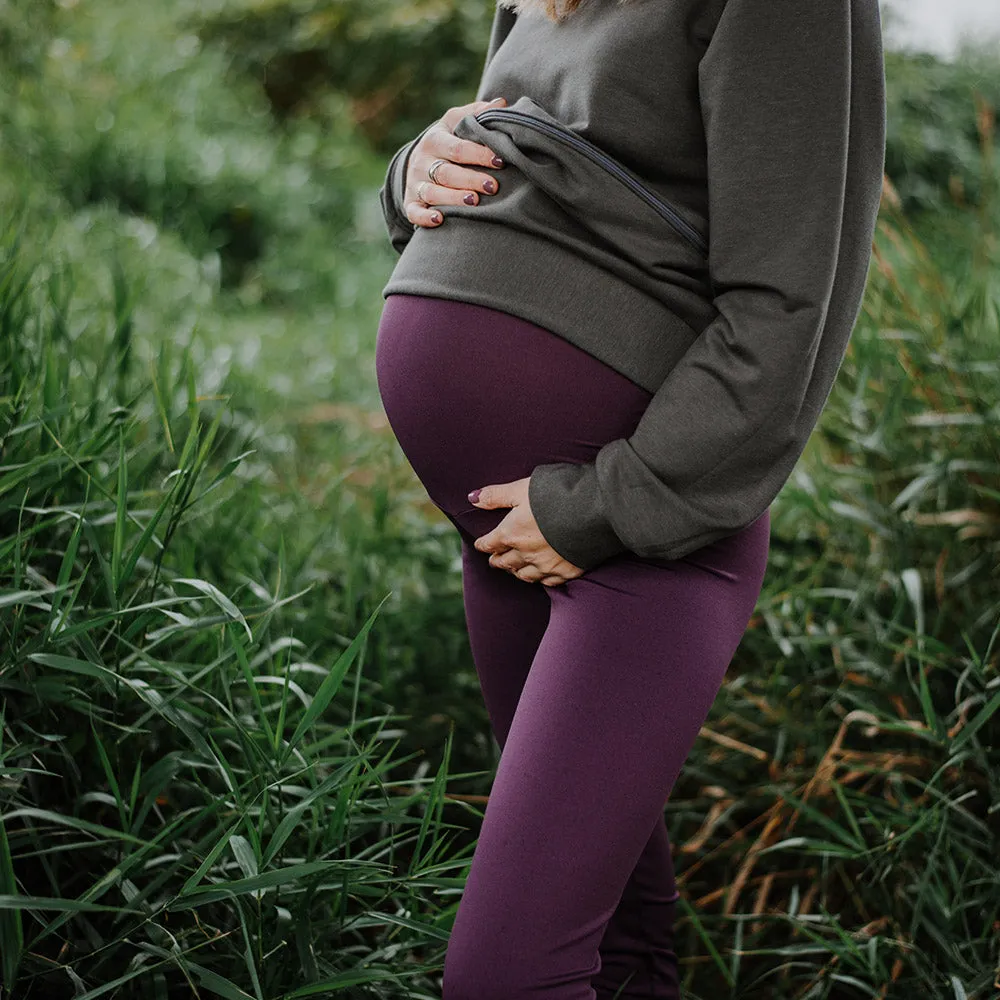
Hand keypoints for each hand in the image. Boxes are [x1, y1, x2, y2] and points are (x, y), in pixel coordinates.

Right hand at [404, 96, 508, 228]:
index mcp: (435, 140)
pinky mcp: (410, 202)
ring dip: (452, 198)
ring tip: (473, 201)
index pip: (458, 148)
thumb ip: (477, 114)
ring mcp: (415, 183)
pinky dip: (424, 217)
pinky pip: (414, 212)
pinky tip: (439, 219)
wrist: (419, 160)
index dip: (479, 154)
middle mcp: (422, 161)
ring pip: (432, 192)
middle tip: (493, 186)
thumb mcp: (456, 122)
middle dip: (470, 179)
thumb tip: (501, 103)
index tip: (500, 160)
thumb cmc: (448, 140)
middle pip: (446, 172)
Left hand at [469, 476, 584, 586]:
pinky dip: (542, 579)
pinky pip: (548, 582)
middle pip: (504, 562)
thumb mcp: (521, 489)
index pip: (489, 543)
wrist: (594, 511)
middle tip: (495, 559)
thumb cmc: (555, 495)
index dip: (483, 543)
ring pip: (525, 575)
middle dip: (497, 559)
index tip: (481, 544)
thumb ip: (496, 495)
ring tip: (514, 568)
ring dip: (516, 571)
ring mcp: (546, 566)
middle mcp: (525, 554)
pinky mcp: (567, 571)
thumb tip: (471, 498)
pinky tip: (542, 576)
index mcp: (511, 534)